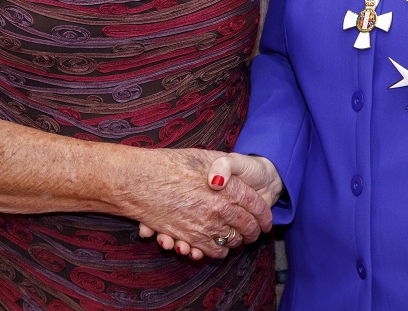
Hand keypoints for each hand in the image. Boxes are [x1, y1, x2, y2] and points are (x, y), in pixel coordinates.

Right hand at [140, 153, 281, 257]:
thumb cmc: (173, 163)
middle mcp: (220, 207)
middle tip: (256, 232)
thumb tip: (236, 180)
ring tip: (238, 238)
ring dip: (237, 241)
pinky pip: (214, 250)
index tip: (266, 219)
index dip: (263, 214)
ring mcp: (205, 224)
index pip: (255, 205)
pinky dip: (219, 250)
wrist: (142, 178)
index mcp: (228, 186)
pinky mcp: (191, 237)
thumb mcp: (205, 156)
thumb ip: (225, 168)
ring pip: (232, 240)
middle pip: (247, 226)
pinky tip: (219, 245)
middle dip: (254, 231)